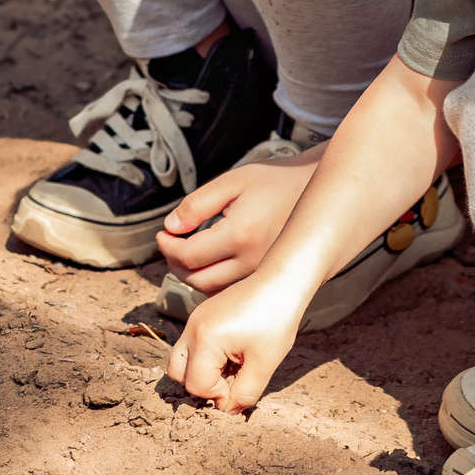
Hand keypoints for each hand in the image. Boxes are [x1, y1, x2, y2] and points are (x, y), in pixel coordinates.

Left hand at [156, 148, 322, 293]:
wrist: (313, 191)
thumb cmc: (274, 182)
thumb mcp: (231, 182)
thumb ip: (197, 205)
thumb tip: (171, 227)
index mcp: (241, 235)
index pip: (189, 256)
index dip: (167, 246)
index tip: (162, 234)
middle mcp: (252, 262)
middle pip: (197, 279)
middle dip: (175, 263)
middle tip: (170, 244)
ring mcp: (261, 274)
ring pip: (212, 291)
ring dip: (192, 275)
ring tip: (186, 252)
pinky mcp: (266, 278)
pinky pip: (229, 292)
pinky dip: (212, 282)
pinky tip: (209, 263)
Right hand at [166, 271, 308, 413]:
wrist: (281, 282)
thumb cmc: (275, 319)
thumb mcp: (264, 364)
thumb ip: (245, 394)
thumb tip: (229, 411)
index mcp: (204, 339)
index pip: (197, 385)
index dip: (218, 397)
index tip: (241, 391)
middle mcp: (192, 328)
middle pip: (178, 373)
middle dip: (201, 386)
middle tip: (230, 383)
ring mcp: (195, 320)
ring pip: (181, 359)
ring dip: (201, 372)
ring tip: (230, 369)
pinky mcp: (202, 316)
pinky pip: (192, 345)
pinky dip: (205, 358)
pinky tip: (232, 355)